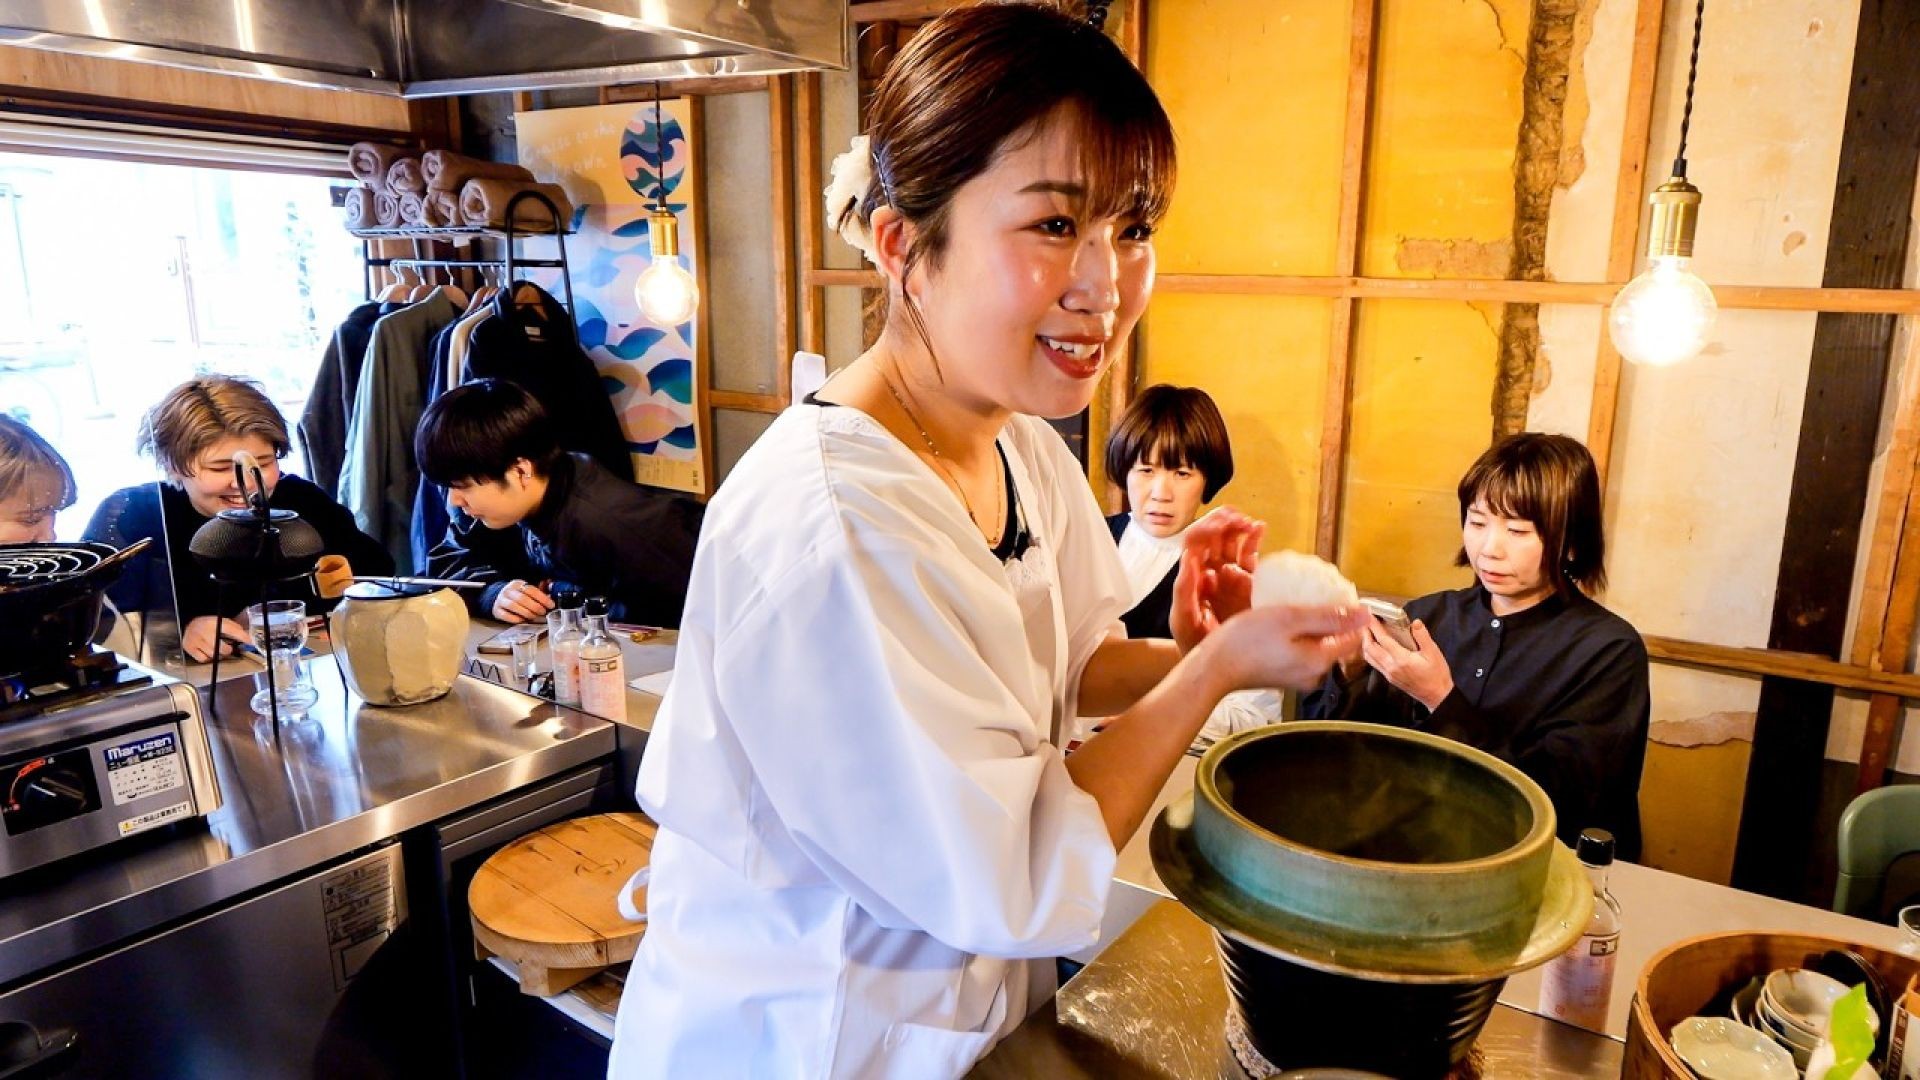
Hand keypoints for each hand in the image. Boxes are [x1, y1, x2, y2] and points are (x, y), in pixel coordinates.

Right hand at [182, 615, 248, 662]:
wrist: (189, 625)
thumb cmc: (208, 625)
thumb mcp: (221, 621)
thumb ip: (234, 628)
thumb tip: (246, 638)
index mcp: (213, 622)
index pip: (230, 629)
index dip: (241, 636)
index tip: (249, 641)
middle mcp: (203, 630)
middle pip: (221, 647)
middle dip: (227, 649)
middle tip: (227, 648)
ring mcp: (194, 639)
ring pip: (212, 654)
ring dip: (217, 654)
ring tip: (216, 648)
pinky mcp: (189, 647)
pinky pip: (203, 659)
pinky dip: (207, 657)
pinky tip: (206, 651)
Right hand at [491, 579, 554, 622]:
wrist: (498, 598)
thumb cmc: (517, 595)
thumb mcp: (527, 590)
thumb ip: (540, 590)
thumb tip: (552, 586)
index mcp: (517, 584)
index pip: (531, 589)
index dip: (542, 598)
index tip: (551, 605)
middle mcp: (508, 591)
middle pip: (522, 598)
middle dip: (535, 607)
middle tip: (543, 612)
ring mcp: (501, 600)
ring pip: (514, 606)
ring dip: (527, 613)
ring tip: (535, 617)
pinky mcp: (497, 611)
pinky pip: (506, 616)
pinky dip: (516, 619)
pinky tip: (523, 620)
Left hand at [1170, 508, 1263, 653]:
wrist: (1215, 664)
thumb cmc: (1194, 644)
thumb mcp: (1183, 620)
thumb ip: (1183, 591)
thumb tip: (1188, 558)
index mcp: (1192, 576)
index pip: (1195, 542)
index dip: (1205, 529)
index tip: (1219, 525)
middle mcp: (1210, 572)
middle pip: (1214, 536)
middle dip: (1224, 522)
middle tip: (1237, 518)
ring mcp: (1229, 576)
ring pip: (1232, 541)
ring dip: (1238, 526)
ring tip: (1248, 523)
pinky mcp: (1248, 583)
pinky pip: (1250, 555)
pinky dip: (1254, 539)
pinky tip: (1259, 528)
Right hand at [1202, 602, 1370, 693]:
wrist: (1212, 667)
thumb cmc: (1245, 641)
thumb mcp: (1289, 618)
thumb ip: (1329, 617)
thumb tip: (1365, 613)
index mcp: (1320, 661)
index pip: (1354, 637)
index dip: (1350, 614)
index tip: (1336, 594)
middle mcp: (1314, 674)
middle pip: (1336, 642)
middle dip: (1329, 618)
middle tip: (1312, 596)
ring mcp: (1298, 677)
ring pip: (1317, 646)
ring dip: (1311, 626)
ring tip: (1294, 605)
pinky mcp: (1283, 676)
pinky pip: (1300, 652)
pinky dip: (1296, 636)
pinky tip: (1281, 622)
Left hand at [1362, 618, 1452, 710]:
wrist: (1436, 696)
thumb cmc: (1436, 675)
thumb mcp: (1433, 653)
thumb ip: (1423, 636)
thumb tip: (1416, 623)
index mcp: (1401, 659)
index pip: (1383, 640)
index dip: (1374, 627)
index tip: (1371, 616)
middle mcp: (1391, 667)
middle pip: (1370, 648)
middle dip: (1365, 634)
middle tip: (1366, 623)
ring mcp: (1389, 674)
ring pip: (1369, 657)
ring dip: (1366, 644)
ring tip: (1368, 633)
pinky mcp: (1389, 678)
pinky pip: (1374, 663)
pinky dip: (1371, 653)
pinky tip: (1376, 647)